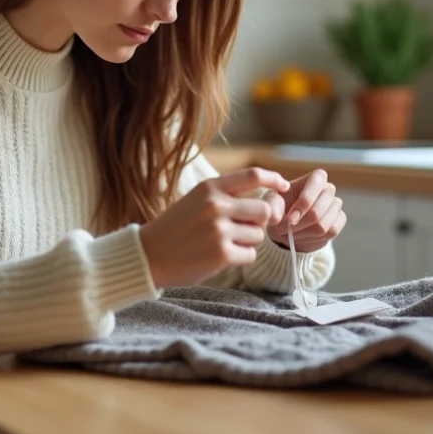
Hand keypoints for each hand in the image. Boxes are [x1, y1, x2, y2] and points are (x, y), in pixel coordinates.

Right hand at [138, 167, 290, 288]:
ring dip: (247, 241)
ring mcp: (219, 230)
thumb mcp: (196, 200)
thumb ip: (228, 197)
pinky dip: (240, 257)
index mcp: (210, 188)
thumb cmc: (176, 228)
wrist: (148, 255)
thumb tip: (271, 205)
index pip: (253, 176)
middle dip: (259, 222)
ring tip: (222, 243)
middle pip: (264, 210)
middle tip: (242, 229)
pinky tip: (219, 257)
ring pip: (258, 235)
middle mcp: (216, 205)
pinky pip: (250, 255)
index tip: (284, 186)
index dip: (274, 180)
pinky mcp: (222, 254)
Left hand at [263, 168, 344, 253]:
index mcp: (315, 178)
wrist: (287, 224)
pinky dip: (314, 238)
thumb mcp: (272, 202)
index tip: (290, 218)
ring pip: (323, 225)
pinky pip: (331, 232)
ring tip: (293, 232)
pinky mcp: (340, 220)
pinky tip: (304, 235)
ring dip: (303, 233)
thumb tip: (281, 217)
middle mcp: (329, 189)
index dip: (303, 203)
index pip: (316, 184)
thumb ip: (273, 205)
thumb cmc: (280, 207)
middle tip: (287, 229)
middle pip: (317, 212)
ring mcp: (336, 204)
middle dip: (299, 224)